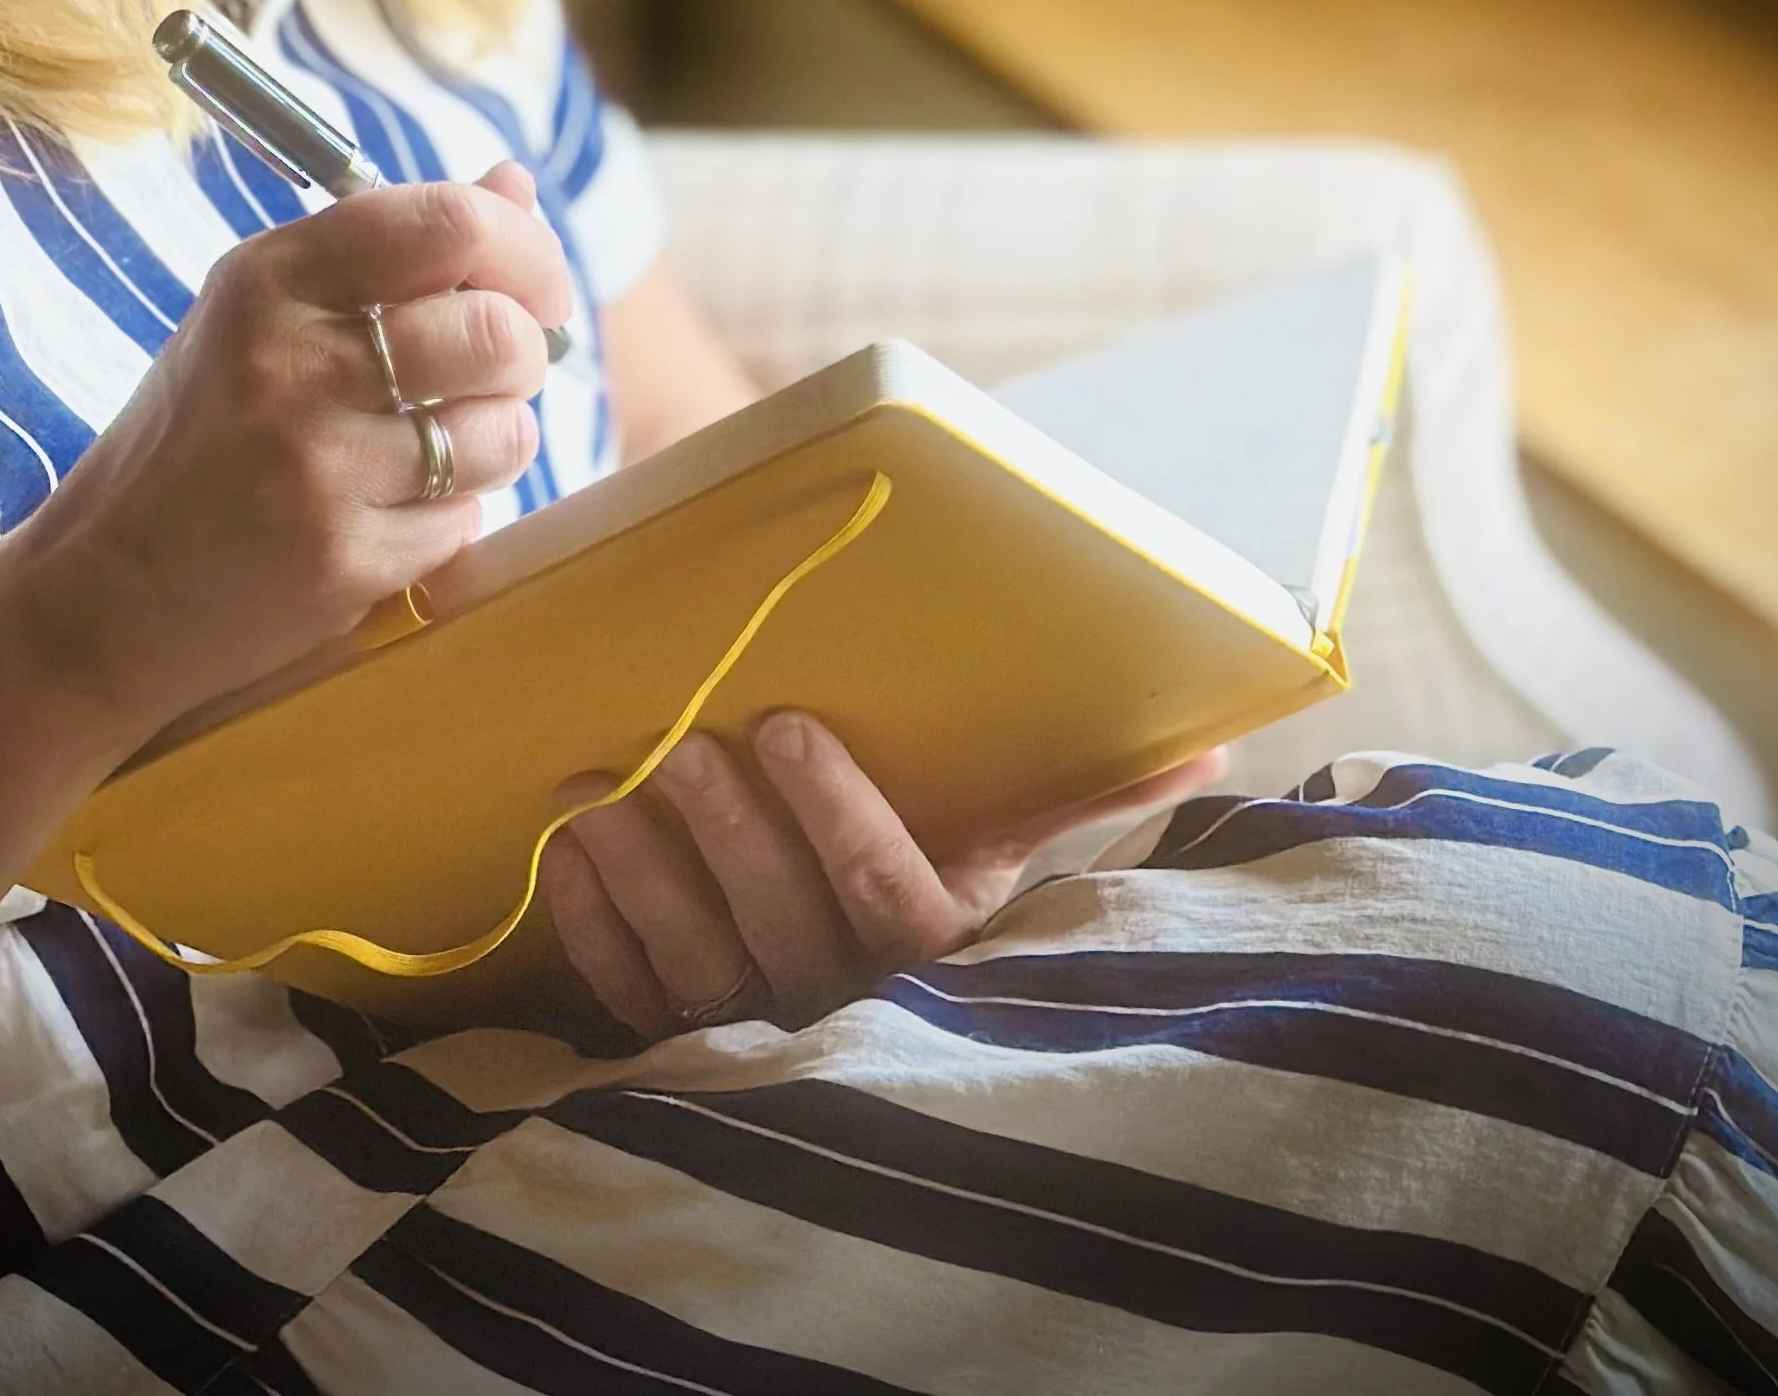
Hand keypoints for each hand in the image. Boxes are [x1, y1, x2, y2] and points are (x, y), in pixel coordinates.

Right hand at [7, 165, 567, 746]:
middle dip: (524, 351)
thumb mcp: (265, 316)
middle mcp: (291, 364)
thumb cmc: (199, 439)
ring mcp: (316, 468)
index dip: (523, 249)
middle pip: (494, 329)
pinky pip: (467, 518)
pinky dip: (451, 515)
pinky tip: (389, 511)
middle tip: (491, 373)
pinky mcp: (343, 561)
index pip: (445, 223)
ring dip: (497, 437)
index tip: (535, 286)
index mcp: (269, 279)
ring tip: (437, 445)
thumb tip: (516, 183)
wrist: (103, 597)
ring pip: (502, 429)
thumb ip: (391, 247)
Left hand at [542, 715, 1227, 1044]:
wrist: (872, 1032)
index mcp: (938, 958)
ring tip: (597, 786)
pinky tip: (565, 852)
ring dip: (641, 874)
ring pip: (694, 968)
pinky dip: (593, 929)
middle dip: (729, 832)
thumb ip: (1095, 796)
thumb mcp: (1017, 854)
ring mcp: (758, 1044)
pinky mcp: (680, 1055)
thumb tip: (1212, 740)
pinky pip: (629, 1000)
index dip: (836, 817)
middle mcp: (849, 1012)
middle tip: (686, 739)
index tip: (785, 722)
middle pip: (782, 931)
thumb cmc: (947, 896)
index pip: (892, 901)